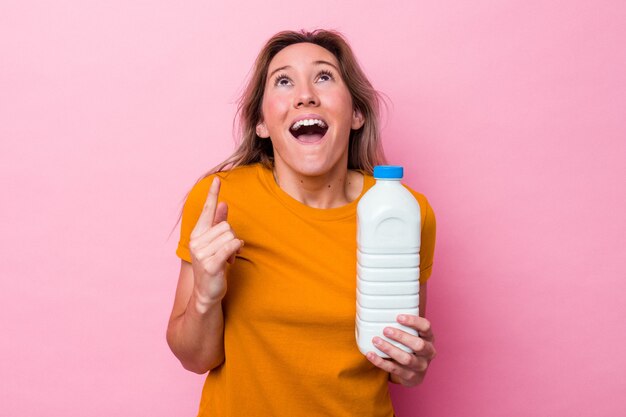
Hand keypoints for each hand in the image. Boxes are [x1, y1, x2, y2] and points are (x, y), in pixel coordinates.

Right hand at [189, 177, 242, 310]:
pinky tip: (232, 260)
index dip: (213, 195)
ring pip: (230, 237)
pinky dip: (236, 251)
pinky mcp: (210, 264)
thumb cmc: (213, 264)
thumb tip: (223, 203)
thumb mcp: (216, 243)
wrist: (207, 292)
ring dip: (234, 248)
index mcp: (197, 234)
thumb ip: (218, 223)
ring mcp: (201, 253)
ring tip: (228, 258)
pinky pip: (230, 247)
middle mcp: (196, 242)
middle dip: (232, 238)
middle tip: (228, 251)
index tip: (217, 179)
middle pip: (226, 226)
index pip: (206, 211)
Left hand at [365, 315, 435, 386]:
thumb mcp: (412, 335)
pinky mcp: (410, 377)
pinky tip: (370, 354)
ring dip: (389, 349)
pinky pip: (394, 370)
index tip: (398, 317)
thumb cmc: (410, 348)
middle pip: (418, 345)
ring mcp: (420, 366)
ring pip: (406, 359)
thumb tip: (379, 307)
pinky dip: (380, 362)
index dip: (413, 321)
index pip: (426, 327)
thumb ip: (403, 325)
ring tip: (376, 341)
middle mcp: (428, 353)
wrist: (414, 373)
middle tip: (385, 330)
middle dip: (401, 337)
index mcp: (429, 338)